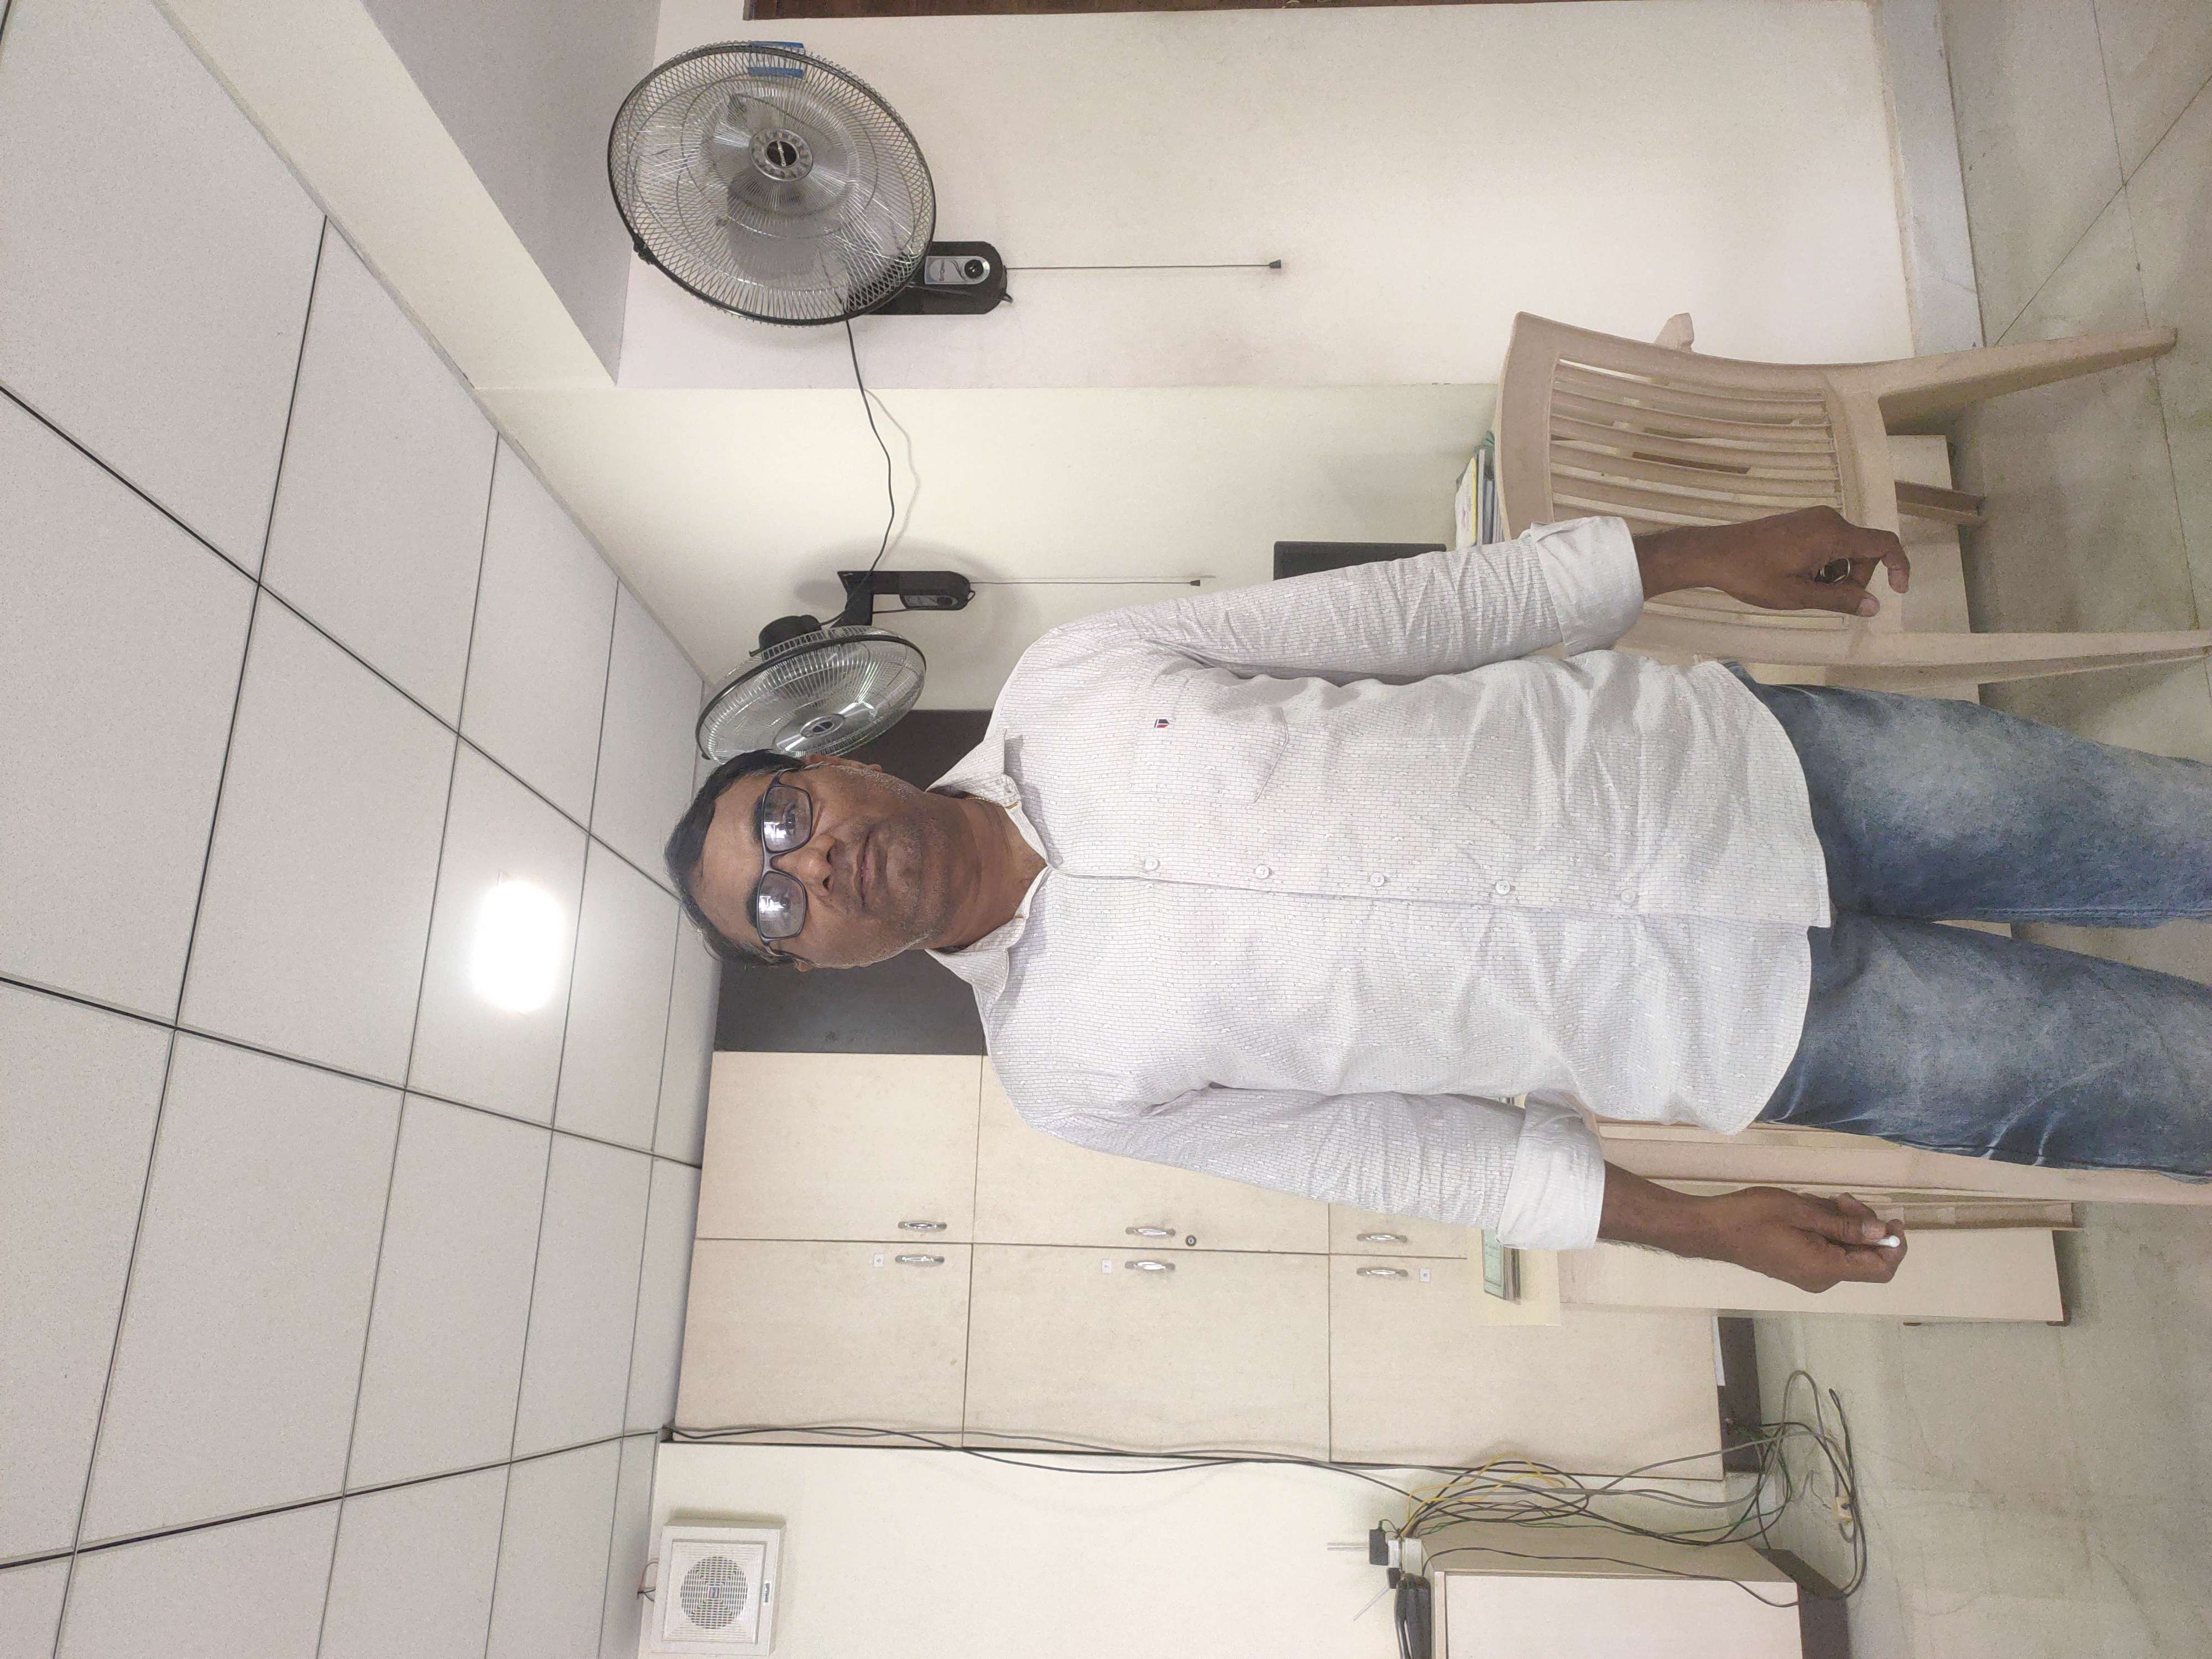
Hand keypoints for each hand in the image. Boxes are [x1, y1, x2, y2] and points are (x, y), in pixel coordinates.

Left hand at [1637, 506, 1910, 617]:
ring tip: (1806, 589)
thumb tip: (1874, 606)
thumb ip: (1839, 599)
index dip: (1899, 566)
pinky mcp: (1801, 523)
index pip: (1884, 544)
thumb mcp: (1798, 595)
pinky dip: (1824, 565)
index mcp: (1832, 534)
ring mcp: (1813, 519)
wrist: (1714, 553)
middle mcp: (1828, 519)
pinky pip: (1827, 543)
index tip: (1899, 591)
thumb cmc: (1752, 575)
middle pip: (1864, 550)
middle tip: (1830, 600)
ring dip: (1837, 574)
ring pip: (1845, 549)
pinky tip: (1799, 579)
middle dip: (1857, 578)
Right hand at [1700, 1188, 1906, 1292]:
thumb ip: (1844, 1225)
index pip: (1880, 1269)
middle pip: (1863, 1256)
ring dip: (1842, 1223)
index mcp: (1825, 1269)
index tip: (1890, 1219)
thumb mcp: (1802, 1213)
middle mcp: (1822, 1278)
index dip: (1894, 1247)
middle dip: (1862, 1225)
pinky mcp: (1799, 1265)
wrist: (1712, 1229)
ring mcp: (1809, 1273)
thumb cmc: (1753, 1217)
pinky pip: (1828, 1249)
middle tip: (1841, 1198)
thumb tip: (1881, 1233)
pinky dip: (1827, 1229)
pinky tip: (1809, 1209)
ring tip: (1818, 1200)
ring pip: (1845, 1249)